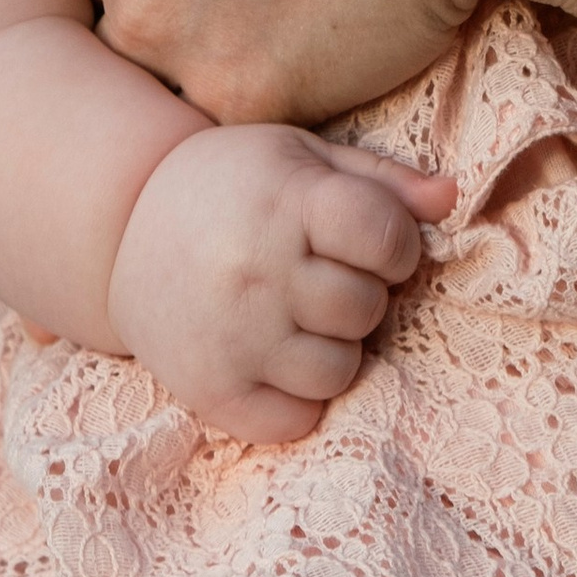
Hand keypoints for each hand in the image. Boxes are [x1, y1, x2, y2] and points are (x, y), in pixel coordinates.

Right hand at [107, 124, 455, 442]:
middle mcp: (257, 273)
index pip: (386, 239)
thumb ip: (382, 180)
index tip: (371, 241)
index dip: (395, 244)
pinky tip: (277, 353)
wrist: (123, 229)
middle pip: (366, 309)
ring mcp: (232, 338)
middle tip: (325, 274)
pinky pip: (299, 419)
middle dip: (363, 293)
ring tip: (301, 314)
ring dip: (336, 346)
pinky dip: (301, 395)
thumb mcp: (301, 157)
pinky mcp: (212, 392)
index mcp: (285, 203)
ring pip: (340, 371)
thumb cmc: (233, 184)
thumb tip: (452, 196)